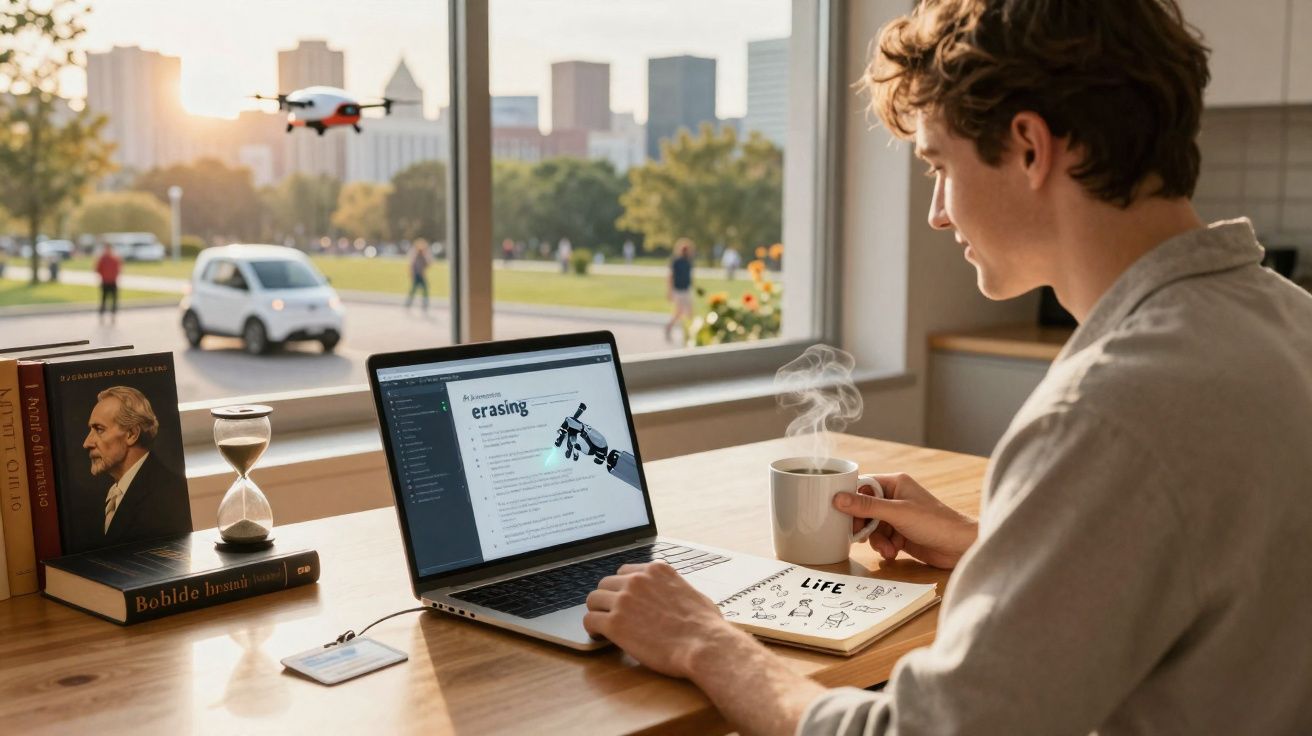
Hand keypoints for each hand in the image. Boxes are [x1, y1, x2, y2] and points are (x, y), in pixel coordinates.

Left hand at [584, 561, 745, 677]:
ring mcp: (624, 600)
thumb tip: (677, 596)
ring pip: (593, 600)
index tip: (624, 601)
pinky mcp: (615, 623)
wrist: (704, 645)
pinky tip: (600, 637)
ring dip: (598, 612)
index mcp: (656, 570)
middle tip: (612, 615)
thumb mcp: (693, 594)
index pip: (625, 572)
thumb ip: (675, 589)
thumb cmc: (706, 626)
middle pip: (606, 584)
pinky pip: (590, 621)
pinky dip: (592, 629)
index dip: (623, 588)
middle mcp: (637, 580)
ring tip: (604, 627)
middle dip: (608, 600)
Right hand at [834, 473, 977, 569]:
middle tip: (861, 536)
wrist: (959, 547)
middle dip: (865, 526)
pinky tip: (894, 552)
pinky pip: (882, 539)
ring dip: (876, 540)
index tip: (841, 514)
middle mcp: (895, 498)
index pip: (863, 486)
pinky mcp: (901, 534)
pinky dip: (884, 547)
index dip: (851, 500)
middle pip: (865, 509)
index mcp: (895, 483)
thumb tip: (838, 498)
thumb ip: (867, 506)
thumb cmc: (934, 522)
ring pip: (872, 527)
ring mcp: (898, 517)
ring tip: (887, 549)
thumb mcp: (897, 513)